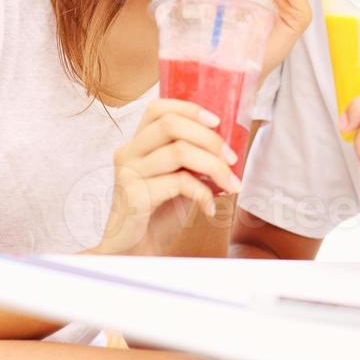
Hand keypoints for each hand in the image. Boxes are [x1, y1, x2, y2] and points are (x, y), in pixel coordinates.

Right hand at [95, 98, 241, 255]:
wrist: (134, 251)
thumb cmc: (159, 213)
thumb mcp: (177, 177)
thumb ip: (191, 158)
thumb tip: (227, 147)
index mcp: (137, 143)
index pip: (158, 108)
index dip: (189, 108)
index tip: (217, 122)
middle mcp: (128, 152)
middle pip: (171, 125)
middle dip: (209, 139)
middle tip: (232, 159)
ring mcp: (128, 173)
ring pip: (179, 152)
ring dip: (214, 167)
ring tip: (230, 185)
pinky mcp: (134, 196)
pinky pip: (179, 182)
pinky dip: (203, 193)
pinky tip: (209, 207)